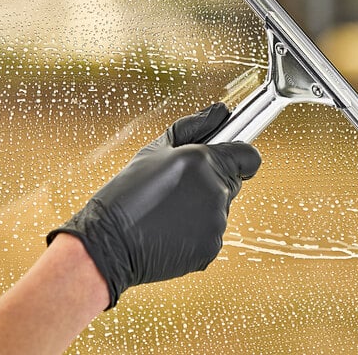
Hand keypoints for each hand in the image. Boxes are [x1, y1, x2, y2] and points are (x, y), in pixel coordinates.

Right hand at [47, 103, 260, 307]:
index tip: (232, 161)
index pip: (249, 156)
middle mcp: (215, 188)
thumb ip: (194, 126)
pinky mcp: (212, 246)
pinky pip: (213, 233)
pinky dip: (197, 233)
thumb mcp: (155, 150)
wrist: (107, 244)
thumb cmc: (126, 195)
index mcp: (203, 160)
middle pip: (233, 182)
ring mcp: (216, 219)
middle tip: (178, 190)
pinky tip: (172, 231)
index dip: (240, 157)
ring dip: (203, 209)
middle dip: (213, 182)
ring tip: (169, 212)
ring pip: (221, 208)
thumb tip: (221, 111)